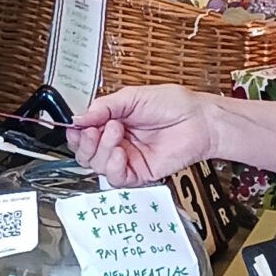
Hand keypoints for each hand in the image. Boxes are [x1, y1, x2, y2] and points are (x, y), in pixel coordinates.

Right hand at [68, 84, 213, 186]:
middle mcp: (117, 142)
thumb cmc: (174, 105)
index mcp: (112, 122)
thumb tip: (79, 118)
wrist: (199, 120)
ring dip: (102, 149)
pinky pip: (117, 178)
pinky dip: (114, 166)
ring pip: (98, 166)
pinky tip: (120, 152)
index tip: (77, 126)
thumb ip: (103, 107)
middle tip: (95, 129)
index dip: (76, 133)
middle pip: (85, 154)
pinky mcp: (140, 173)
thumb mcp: (132, 97)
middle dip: (85, 142)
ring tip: (116, 131)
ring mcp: (128, 159)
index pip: (83, 134)